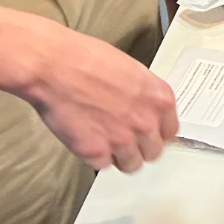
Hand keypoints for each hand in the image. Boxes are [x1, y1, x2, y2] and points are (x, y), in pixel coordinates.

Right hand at [18, 21, 179, 172]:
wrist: (53, 65)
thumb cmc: (86, 58)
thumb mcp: (130, 70)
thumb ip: (144, 95)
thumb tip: (145, 110)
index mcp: (160, 99)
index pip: (170, 131)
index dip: (156, 134)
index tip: (146, 134)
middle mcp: (146, 122)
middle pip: (153, 152)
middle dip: (138, 148)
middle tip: (121, 138)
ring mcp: (122, 140)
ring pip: (131, 165)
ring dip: (118, 156)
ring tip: (102, 140)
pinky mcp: (96, 152)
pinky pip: (102, 165)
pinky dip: (93, 156)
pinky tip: (84, 137)